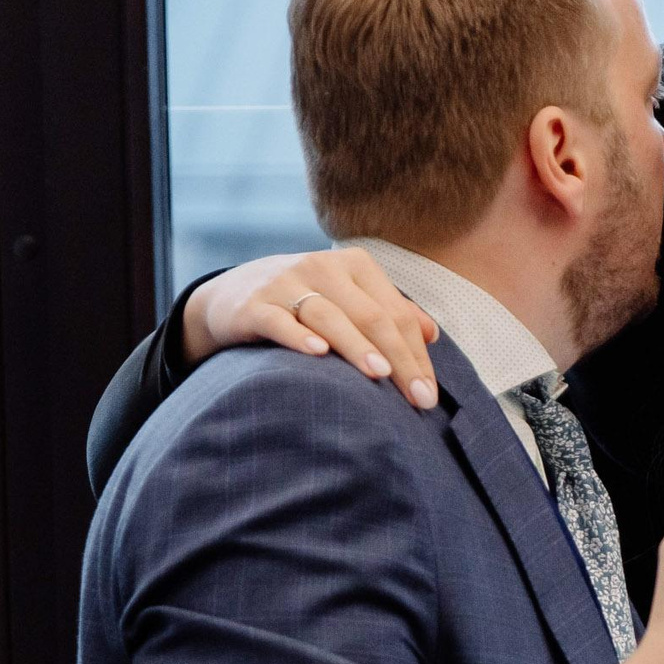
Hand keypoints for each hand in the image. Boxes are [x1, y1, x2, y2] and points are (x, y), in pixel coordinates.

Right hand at [182, 247, 440, 410]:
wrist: (231, 296)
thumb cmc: (304, 302)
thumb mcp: (348, 299)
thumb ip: (388, 313)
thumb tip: (432, 334)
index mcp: (355, 265)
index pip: (396, 314)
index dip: (416, 354)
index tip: (428, 394)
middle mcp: (323, 267)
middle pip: (371, 316)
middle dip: (398, 358)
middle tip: (417, 398)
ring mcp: (285, 282)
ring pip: (330, 316)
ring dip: (356, 346)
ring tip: (380, 374)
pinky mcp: (253, 304)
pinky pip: (279, 321)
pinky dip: (298, 336)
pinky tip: (318, 353)